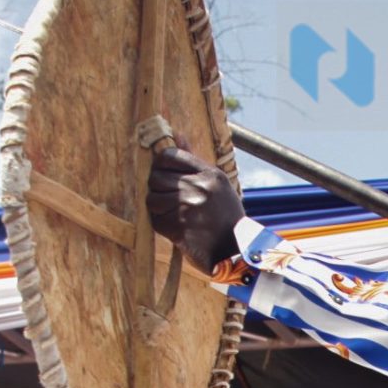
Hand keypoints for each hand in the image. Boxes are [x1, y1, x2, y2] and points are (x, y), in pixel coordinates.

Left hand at [145, 143, 245, 269]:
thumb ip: (194, 161)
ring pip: (152, 199)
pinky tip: (174, 227)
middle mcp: (200, 187)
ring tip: (172, 214)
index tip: (164, 175)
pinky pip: (155, 220)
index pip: (169, 156)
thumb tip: (177, 135)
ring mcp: (188, 207)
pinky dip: (161, 225)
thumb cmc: (225, 217)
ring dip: (158, 208)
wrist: (236, 251)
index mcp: (210, 174)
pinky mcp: (179, 227)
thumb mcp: (217, 185)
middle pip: (156, 178)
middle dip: (158, 189)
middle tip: (169, 199)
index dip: (160, 165)